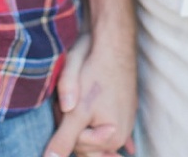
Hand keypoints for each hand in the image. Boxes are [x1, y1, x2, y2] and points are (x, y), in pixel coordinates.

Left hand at [44, 32, 136, 156]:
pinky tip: (123, 147)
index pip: (76, 146)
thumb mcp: (76, 108)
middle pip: (86, 141)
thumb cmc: (96, 73)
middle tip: (69, 101)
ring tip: (80, 97)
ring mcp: (124, 119)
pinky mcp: (122, 107)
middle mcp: (122, 133)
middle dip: (73, 125)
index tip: (65, 104)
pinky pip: (108, 125)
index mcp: (112, 138)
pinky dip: (108, 135)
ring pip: (93, 131)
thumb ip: (64, 139)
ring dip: (82, 122)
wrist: (114, 42)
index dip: (64, 125)